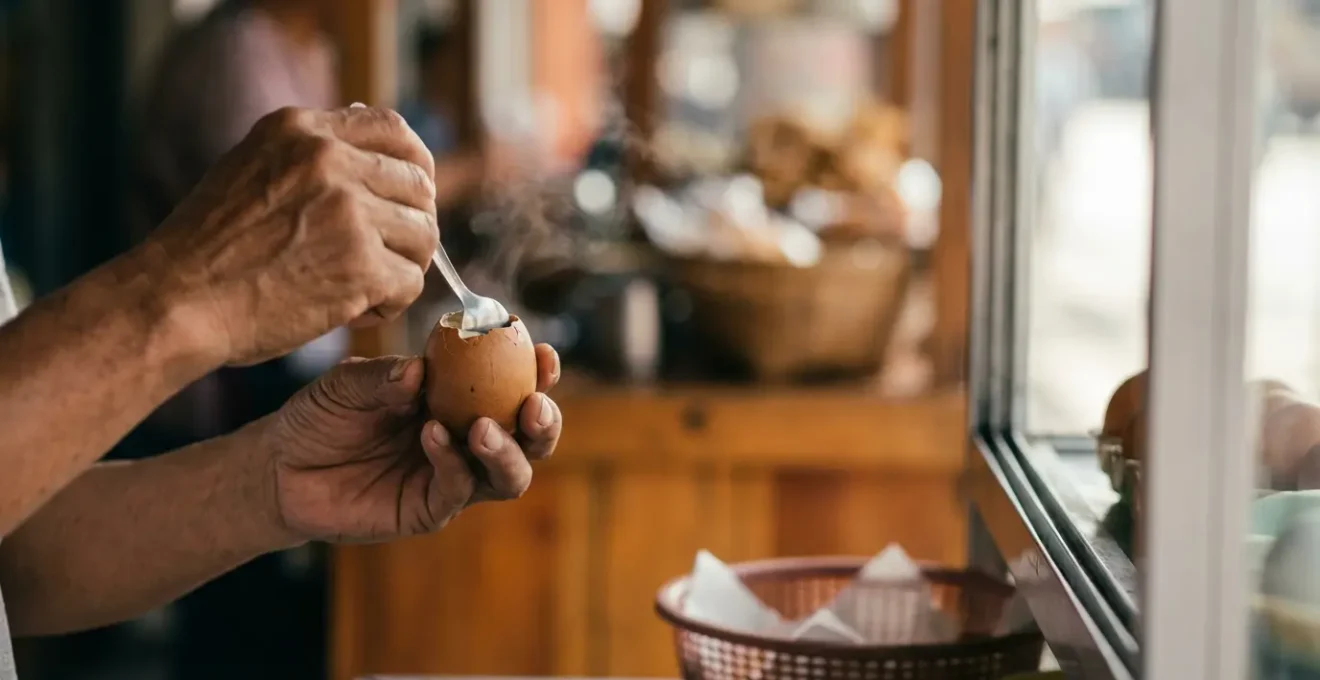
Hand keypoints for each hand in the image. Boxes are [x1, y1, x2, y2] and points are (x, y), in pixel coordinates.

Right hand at [145, 106, 439, 365]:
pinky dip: (390, 304)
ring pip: (423, 236)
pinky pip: (411, 282)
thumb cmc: (209, 250)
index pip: (393, 129)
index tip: (410, 195)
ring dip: (401, 266)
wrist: (175, 301)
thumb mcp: (252, 169)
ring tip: (364, 286)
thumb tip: (377, 160)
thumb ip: (311, 159)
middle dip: (409, 225)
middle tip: (383, 255)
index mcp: (302, 131)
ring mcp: (348, 211)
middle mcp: (329, 160)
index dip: (415, 165)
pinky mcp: (360, 265)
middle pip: (418, 186)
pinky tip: (356, 310)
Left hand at [263, 347, 561, 542]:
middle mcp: (466, 439)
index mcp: (459, 400)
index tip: (543, 353)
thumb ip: (383, 376)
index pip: (513, 387)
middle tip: (533, 404)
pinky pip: (458, 491)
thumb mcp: (346, 383)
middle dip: (544, 422)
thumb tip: (419, 371)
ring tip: (482, 427)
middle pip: (530, 439)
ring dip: (507, 451)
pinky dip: (453, 463)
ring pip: (508, 475)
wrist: (278, 468)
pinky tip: (432, 436)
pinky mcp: (428, 510)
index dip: (537, 374)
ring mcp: (451, 477)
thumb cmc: (320, 416)